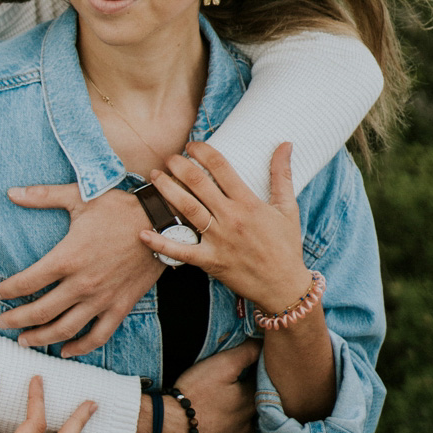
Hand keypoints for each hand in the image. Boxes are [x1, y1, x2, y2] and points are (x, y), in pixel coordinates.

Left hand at [0, 184, 159, 353]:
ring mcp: (102, 299)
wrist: (159, 223)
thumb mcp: (79, 196)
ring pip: (66, 329)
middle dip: (17, 320)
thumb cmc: (117, 208)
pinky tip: (66, 351)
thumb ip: (43, 196)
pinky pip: (98, 336)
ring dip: (42, 338)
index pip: (28, 281)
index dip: (8, 290)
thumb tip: (10, 192)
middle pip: (41, 311)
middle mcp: (82, 284)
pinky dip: (81, 348)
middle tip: (1, 324)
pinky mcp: (120, 307)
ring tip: (25, 341)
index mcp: (68, 257)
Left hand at [140, 143, 311, 314]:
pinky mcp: (210, 261)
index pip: (220, 167)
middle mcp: (231, 218)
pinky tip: (144, 232)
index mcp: (248, 203)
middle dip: (179, 166)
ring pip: (186, 209)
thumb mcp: (288, 208)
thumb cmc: (286, 246)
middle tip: (169, 158)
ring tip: (155, 176)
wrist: (285, 288)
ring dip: (167, 190)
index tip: (192, 145)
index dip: (202, 151)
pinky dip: (161, 243)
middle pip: (198, 184)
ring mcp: (219, 240)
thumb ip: (282, 175)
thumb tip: (285, 144)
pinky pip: (181, 251)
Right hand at [176, 340, 259, 432]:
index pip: (262, 382)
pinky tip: (221, 427)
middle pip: (256, 405)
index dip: (256, 372)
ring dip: (242, 417)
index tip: (248, 367)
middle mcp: (251, 423)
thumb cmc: (196, 392)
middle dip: (250, 395)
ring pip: (248, 426)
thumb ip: (245, 353)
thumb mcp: (220, 364)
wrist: (172, 429)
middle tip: (235, 387)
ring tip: (227, 407)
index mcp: (251, 400)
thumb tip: (263, 344)